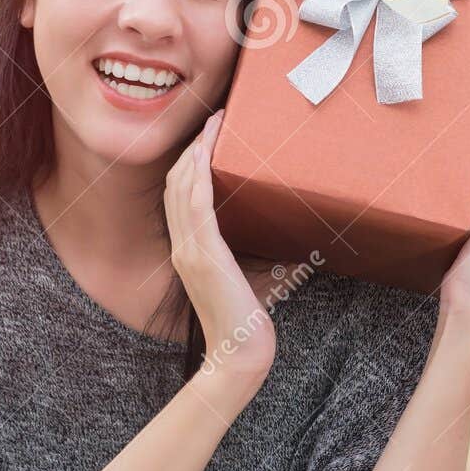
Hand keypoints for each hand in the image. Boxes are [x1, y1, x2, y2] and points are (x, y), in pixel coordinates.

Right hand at [164, 110, 276, 386]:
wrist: (239, 351)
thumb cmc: (248, 319)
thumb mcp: (253, 277)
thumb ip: (261, 254)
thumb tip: (294, 237)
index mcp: (189, 250)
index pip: (179, 196)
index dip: (188, 163)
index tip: (206, 137)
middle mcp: (182, 245)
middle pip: (175, 183)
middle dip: (191, 147)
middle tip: (212, 119)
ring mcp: (189, 249)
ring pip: (181, 186)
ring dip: (195, 150)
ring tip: (213, 124)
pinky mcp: (203, 253)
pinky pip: (194, 204)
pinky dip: (197, 173)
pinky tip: (205, 152)